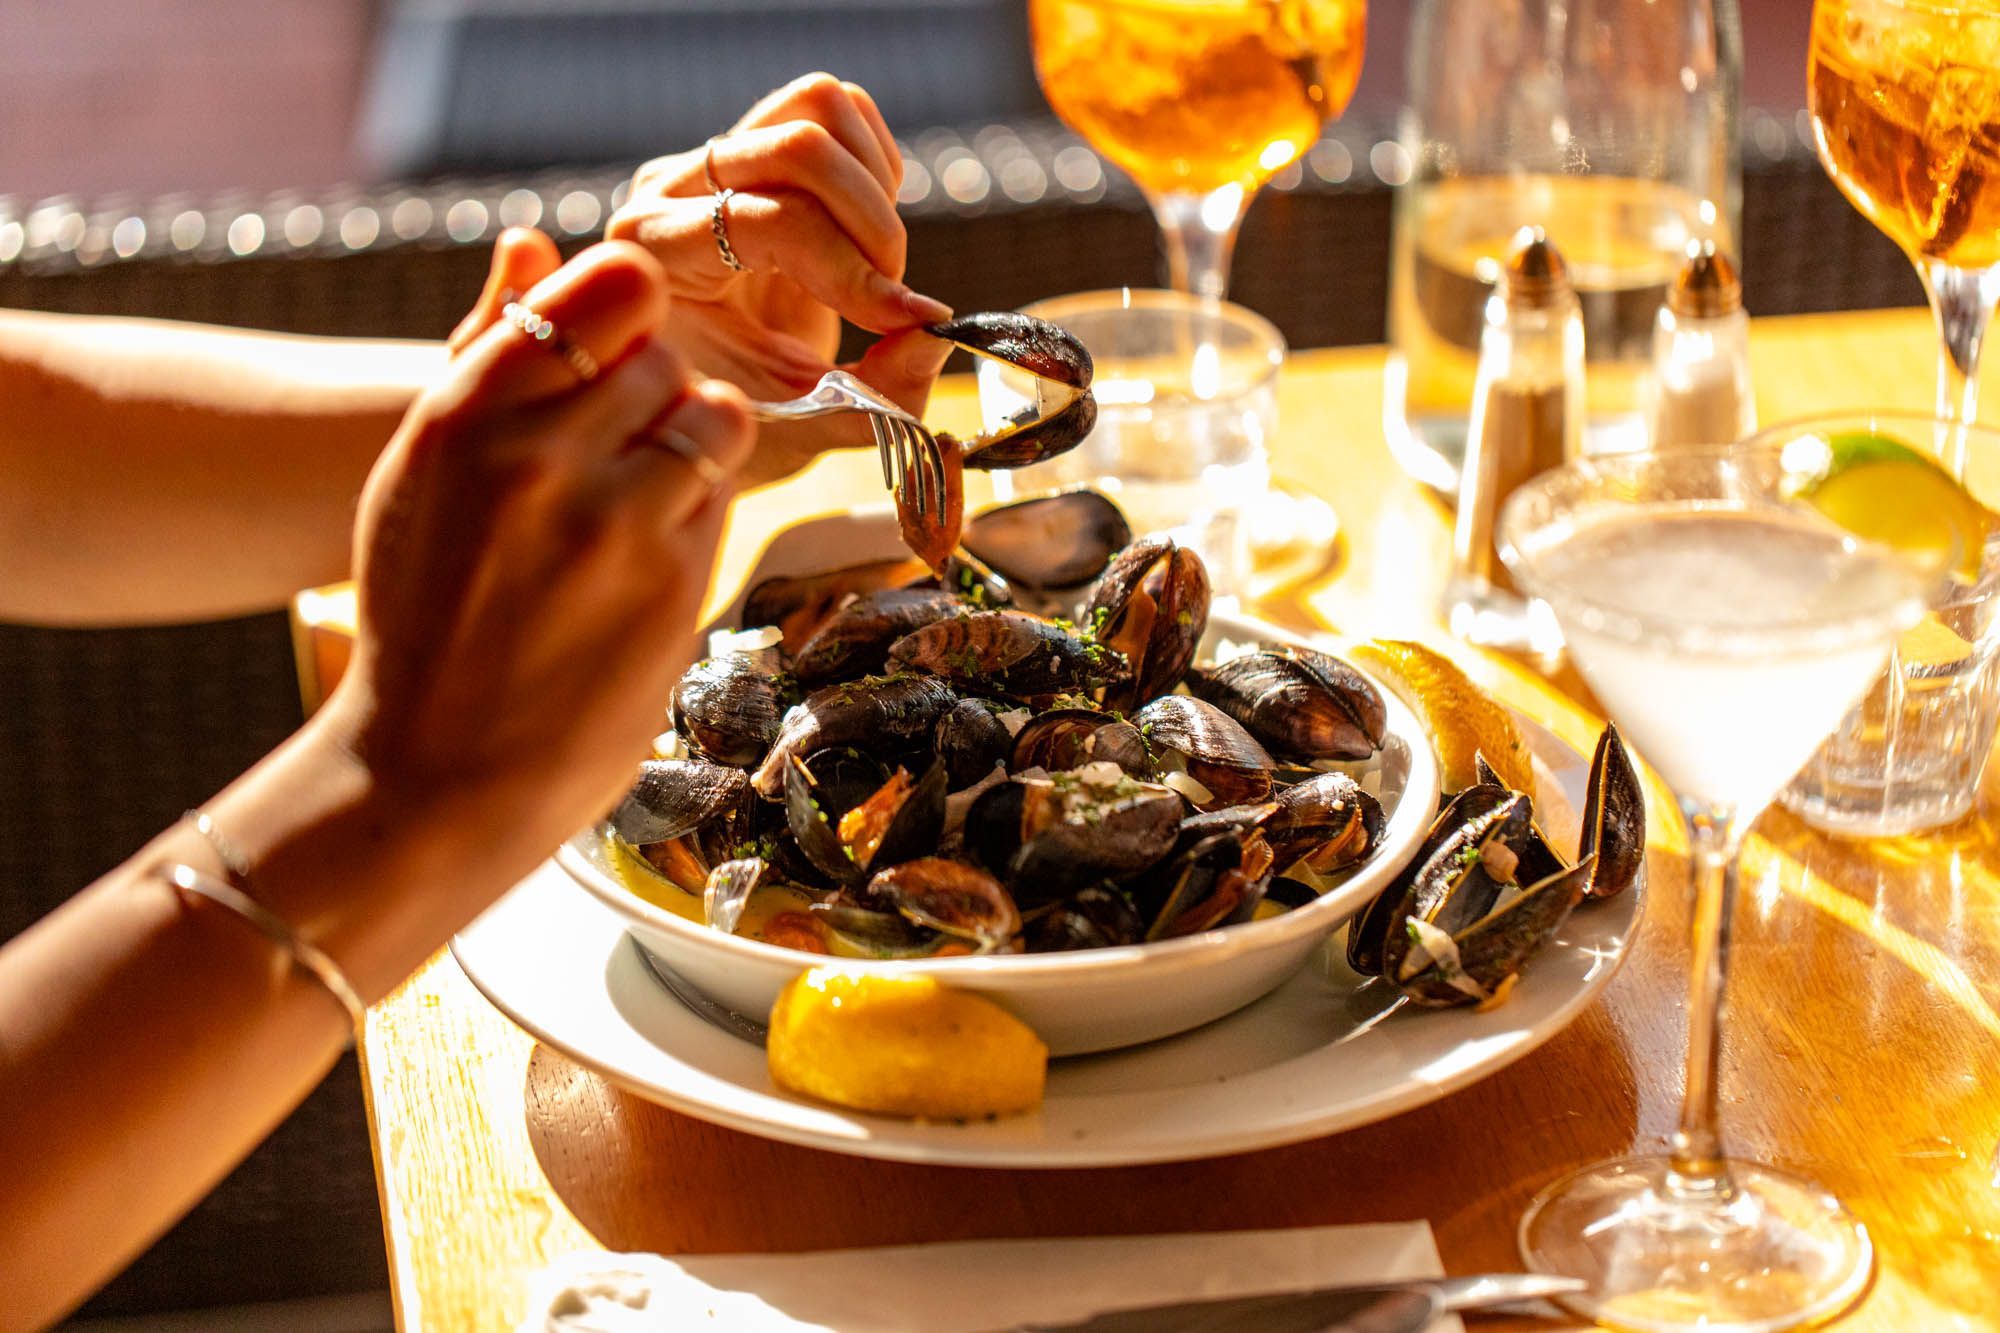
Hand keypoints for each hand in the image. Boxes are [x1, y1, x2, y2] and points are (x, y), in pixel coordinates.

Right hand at [331, 241, 753, 851]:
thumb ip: (491, 357)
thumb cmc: (425, 610)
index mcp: (466, 412)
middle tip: (617, 452)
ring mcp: (614, 522)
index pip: (608, 287)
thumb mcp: (424, 472)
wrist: (434, 769)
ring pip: (715, 417)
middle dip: (656, 394)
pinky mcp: (674, 584)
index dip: (629, 310)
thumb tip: (535, 243)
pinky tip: (641, 567)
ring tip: (638, 503)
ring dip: (692, 449)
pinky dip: (697, 519)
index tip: (617, 347)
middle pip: (668, 354)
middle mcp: (541, 455)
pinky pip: (721, 502)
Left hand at [608, 74, 954, 487]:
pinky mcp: (757, 147)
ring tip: (875, 263)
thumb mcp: (800, 433)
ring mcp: (713, 159)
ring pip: (819, 104)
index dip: (849, 270)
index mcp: (657, 256)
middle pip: (799, 141)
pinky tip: (864, 236)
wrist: (694, 405)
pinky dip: (875, 166)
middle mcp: (672, 189)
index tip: (899, 322)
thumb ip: (874, 398)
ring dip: (874, 185)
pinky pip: (837, 111)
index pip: (769, 219)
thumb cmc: (735, 424)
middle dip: (871, 224)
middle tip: (887, 299)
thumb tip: (936, 330)